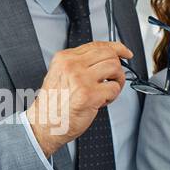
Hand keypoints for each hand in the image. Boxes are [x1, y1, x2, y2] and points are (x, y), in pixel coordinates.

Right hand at [26, 40, 133, 157]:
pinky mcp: (89, 95)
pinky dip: (112, 96)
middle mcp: (72, 66)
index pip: (97, 45)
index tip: (125, 52)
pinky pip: (114, 88)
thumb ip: (80, 64)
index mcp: (65, 58)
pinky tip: (102, 101)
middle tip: (114, 79)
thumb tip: (105, 58)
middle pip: (109, 55)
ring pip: (115, 69)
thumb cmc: (54, 104)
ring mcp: (81, 79)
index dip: (116, 48)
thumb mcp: (61, 75)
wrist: (45, 123)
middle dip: (118, 67)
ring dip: (117, 81)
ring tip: (107, 91)